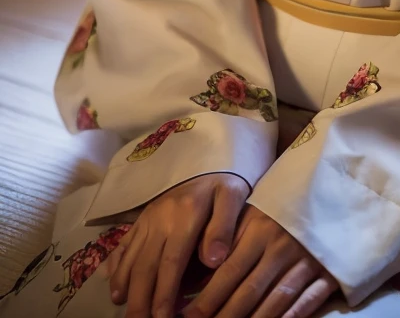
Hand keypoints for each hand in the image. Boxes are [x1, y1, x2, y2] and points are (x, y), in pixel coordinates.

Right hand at [101, 171, 248, 317]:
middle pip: (146, 266)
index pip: (171, 263)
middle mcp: (161, 219)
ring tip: (122, 309)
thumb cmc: (224, 177)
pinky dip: (117, 266)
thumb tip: (214, 260)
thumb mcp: (232, 195)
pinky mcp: (142, 217)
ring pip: (132, 258)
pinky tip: (113, 285)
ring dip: (126, 286)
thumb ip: (223, 226)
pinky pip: (125, 243)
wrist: (208, 151)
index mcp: (185, 216)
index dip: (164, 293)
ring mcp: (148, 218)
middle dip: (140, 299)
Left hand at [182, 203, 338, 317]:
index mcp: (258, 228)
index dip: (206, 299)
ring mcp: (305, 259)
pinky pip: (306, 302)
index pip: (228, 271)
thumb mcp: (252, 213)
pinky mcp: (328, 270)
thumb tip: (196, 279)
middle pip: (249, 291)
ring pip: (275, 301)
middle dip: (224, 317)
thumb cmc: (280, 205)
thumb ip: (228, 242)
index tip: (187, 317)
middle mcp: (280, 245)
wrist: (329, 187)